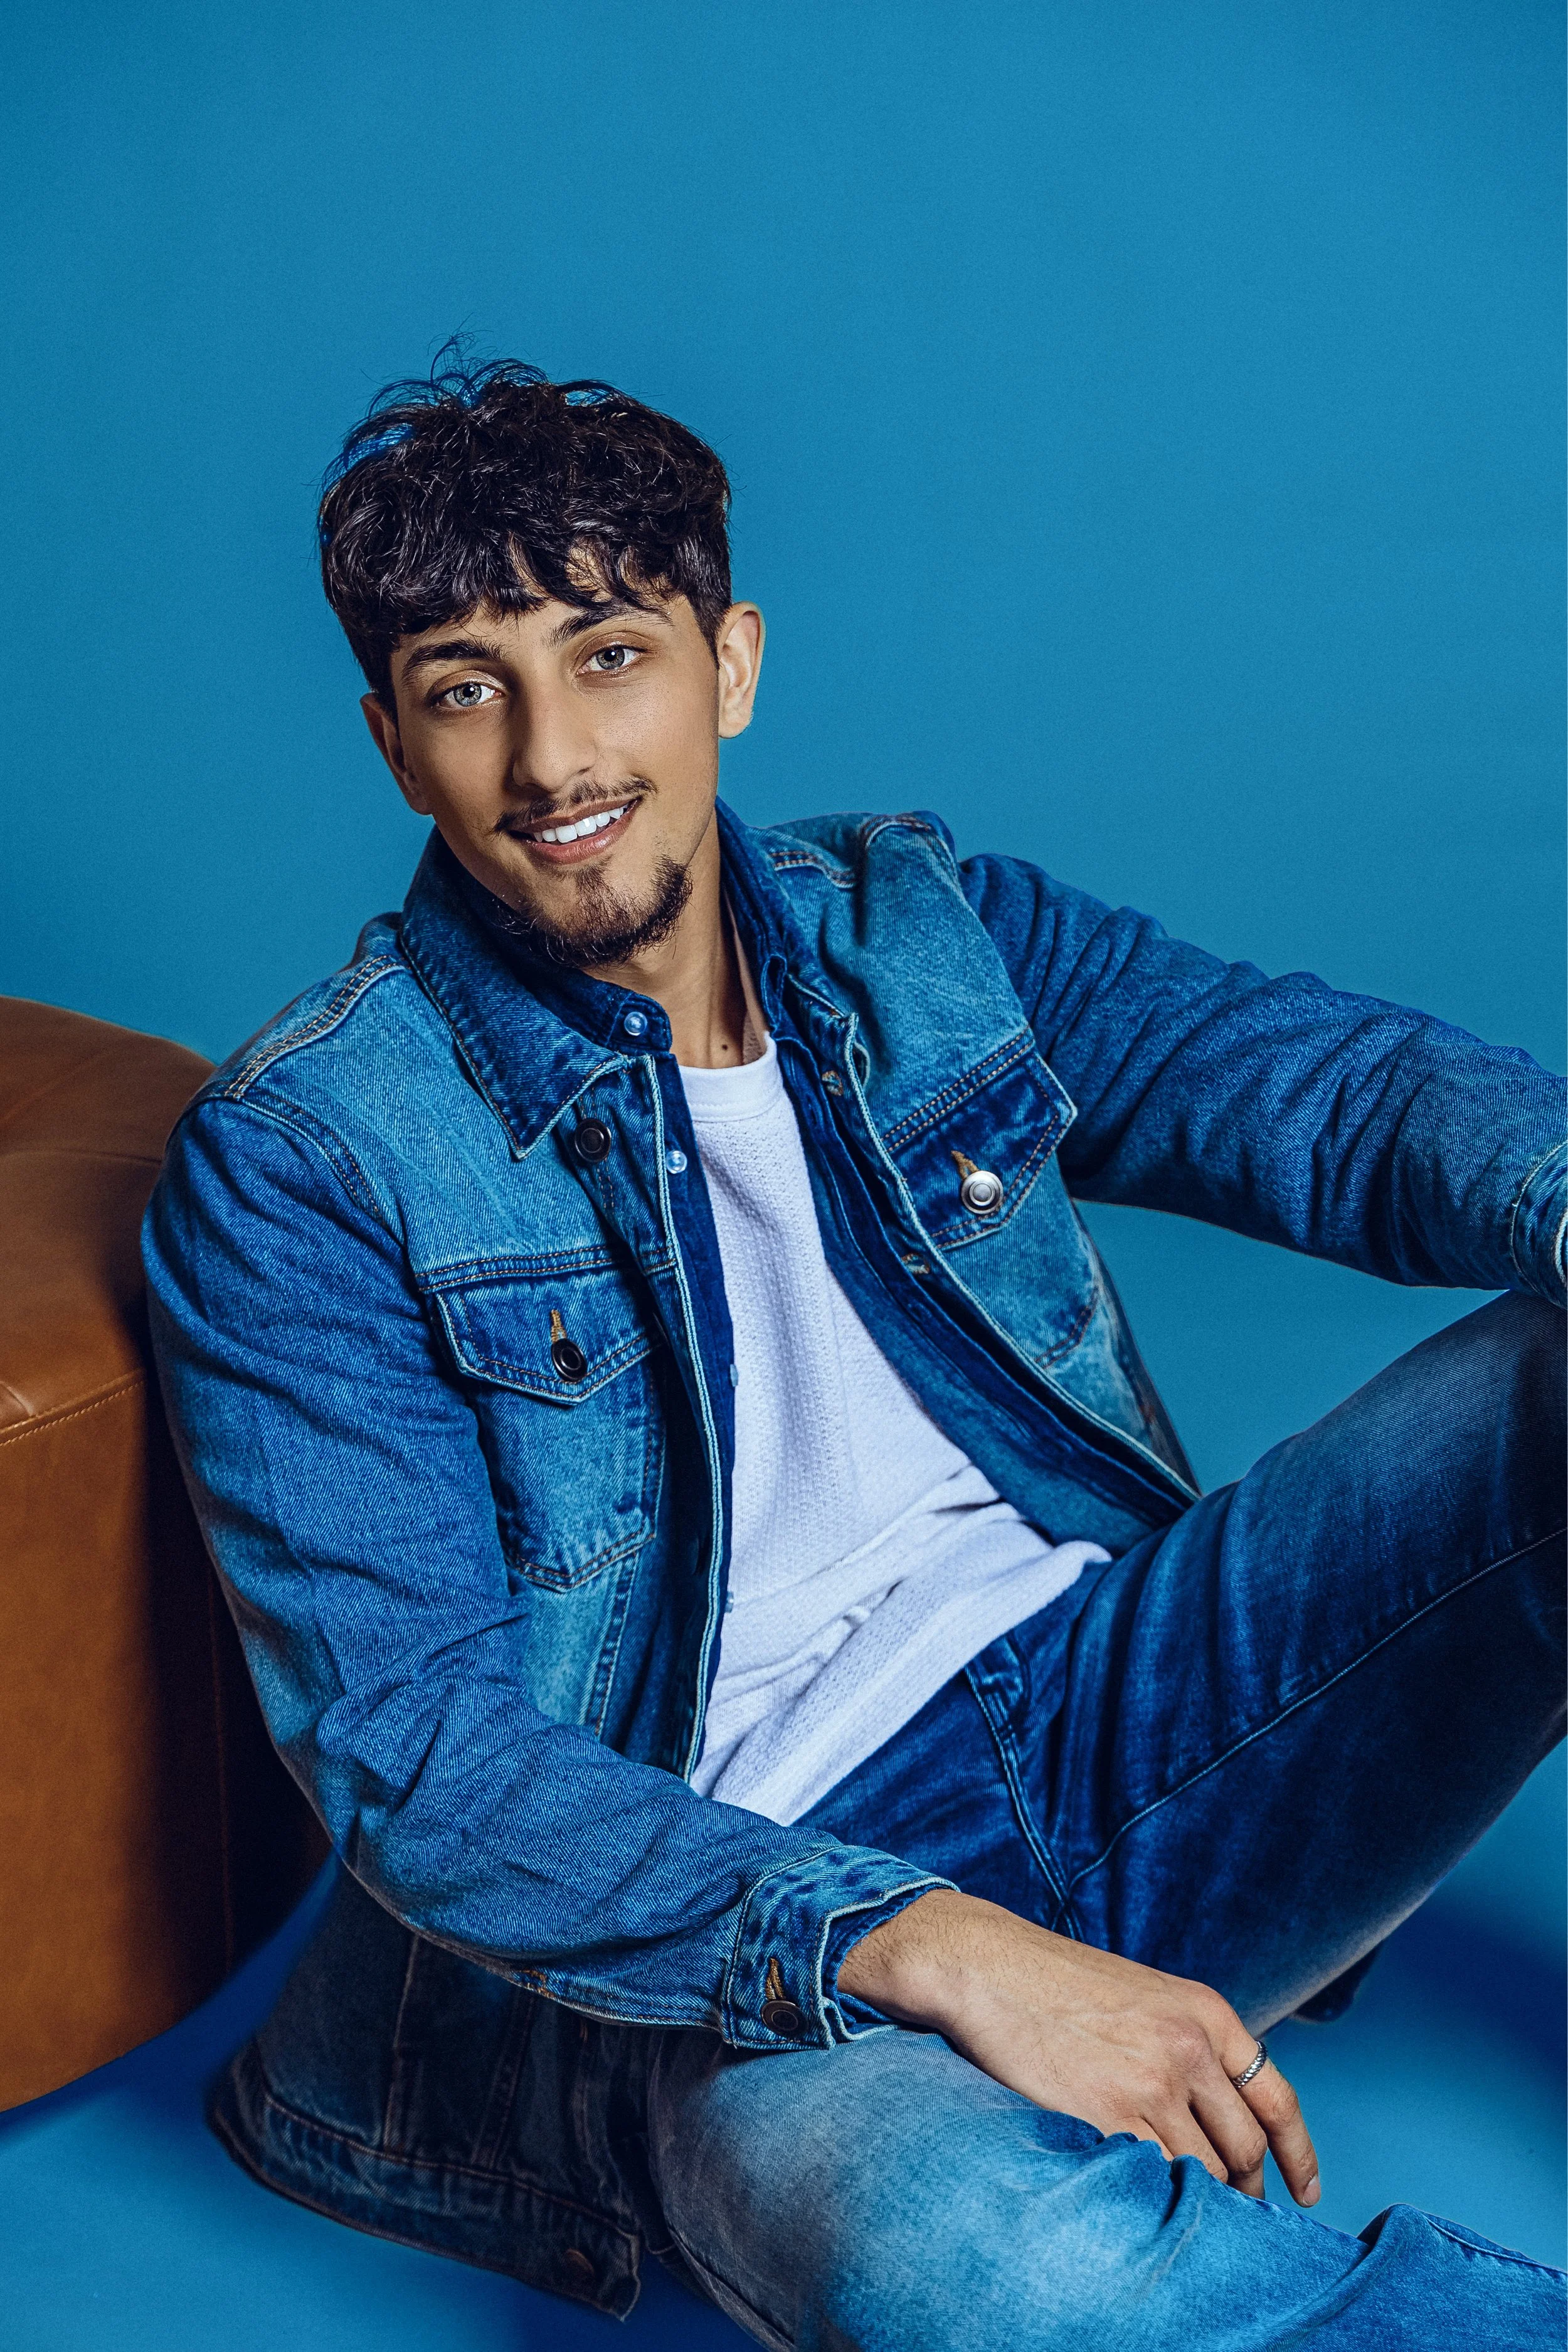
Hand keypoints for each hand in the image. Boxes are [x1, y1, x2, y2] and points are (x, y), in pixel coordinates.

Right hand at [838, 1889, 1318, 2204]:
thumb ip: (1190, 2047)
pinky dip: (1151, 2194)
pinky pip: (1151, 2178)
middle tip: (1222, 2205)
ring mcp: (1148, 2083)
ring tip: (1172, 2201)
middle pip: (1244, 2148)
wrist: (987, 1967)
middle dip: (1241, 2188)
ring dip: (1194, 2197)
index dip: (1299, 2155)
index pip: (1276, 2099)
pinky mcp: (1106, 2115)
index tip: (1304, 2192)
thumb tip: (1219, 2122)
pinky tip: (1134, 2190)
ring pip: (1201, 2174)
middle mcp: (1188, 2048)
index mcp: (1205, 2013)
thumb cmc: (1057, 1984)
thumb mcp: (1146, 1996)